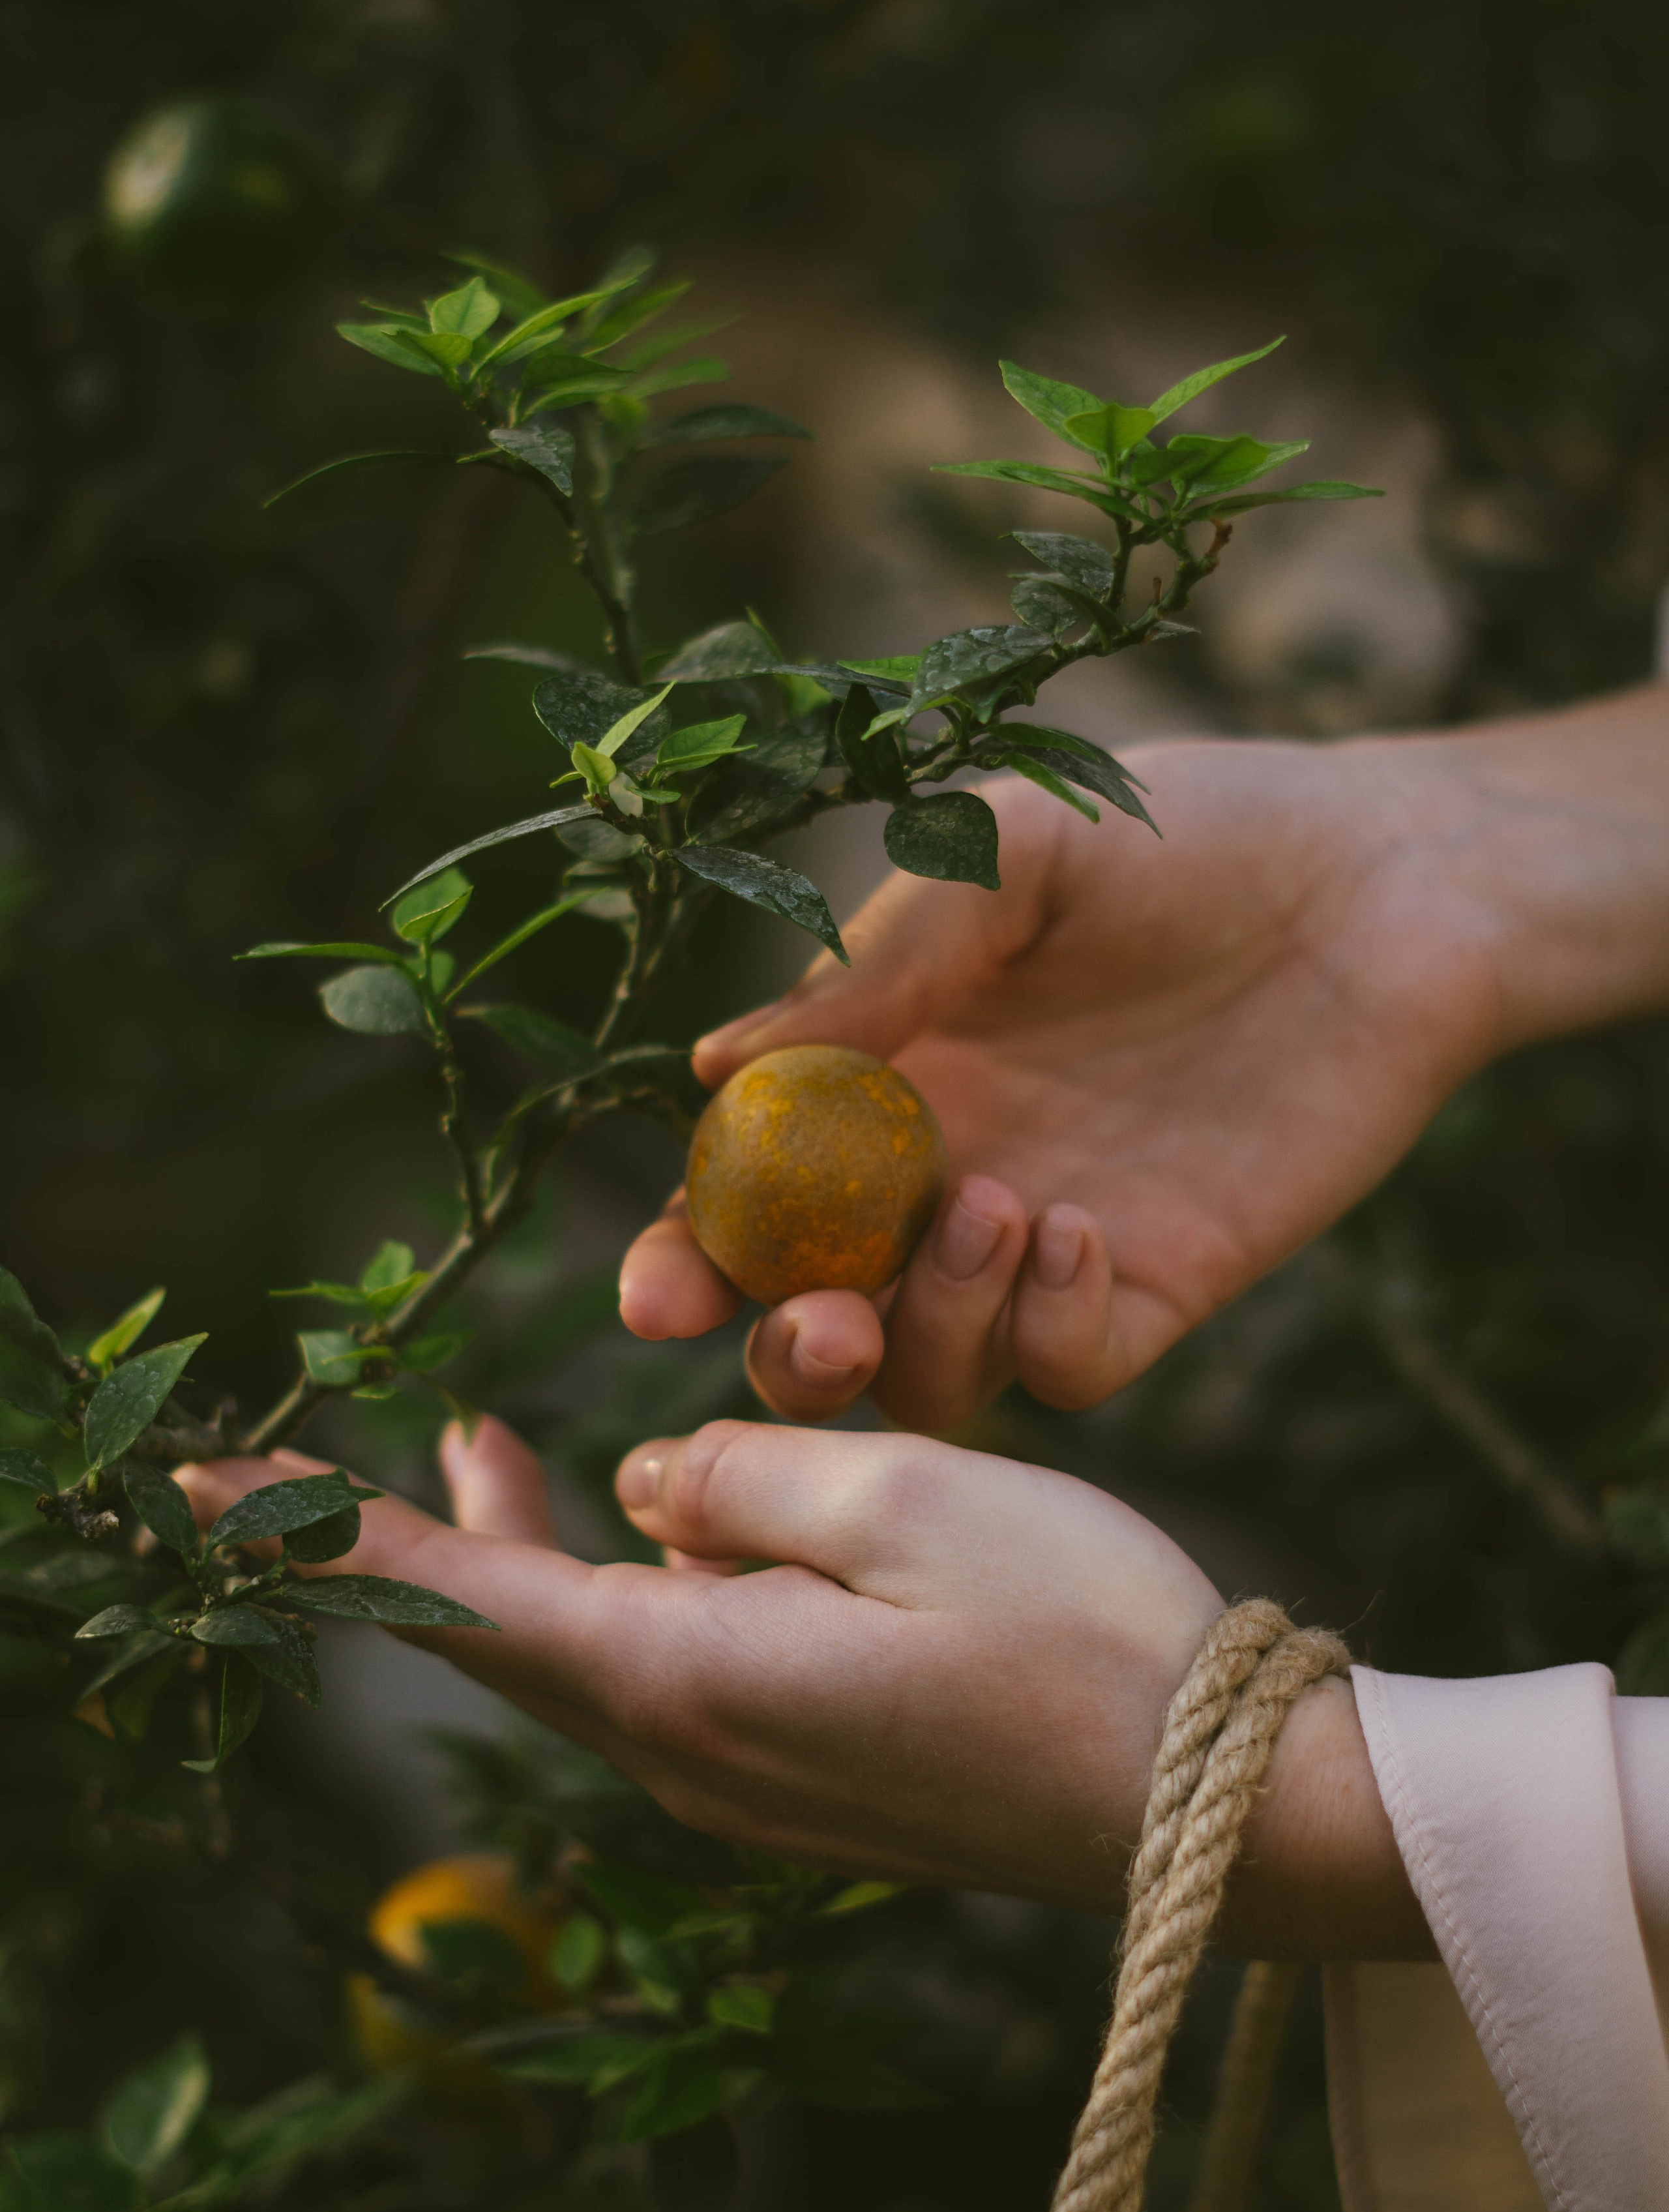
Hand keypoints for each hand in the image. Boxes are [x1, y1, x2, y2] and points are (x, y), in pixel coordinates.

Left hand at [176, 1418, 1424, 1958]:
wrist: (1213, 1818)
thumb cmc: (1074, 1636)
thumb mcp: (903, 1495)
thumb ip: (741, 1477)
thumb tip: (646, 1491)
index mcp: (685, 1677)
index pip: (456, 1599)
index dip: (325, 1535)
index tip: (194, 1497)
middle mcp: (691, 1752)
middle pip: (514, 1630)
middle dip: (439, 1532)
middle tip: (408, 1432)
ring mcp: (754, 1783)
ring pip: (596, 1649)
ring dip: (542, 1553)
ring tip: (502, 1459)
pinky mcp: (815, 1784)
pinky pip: (677, 1675)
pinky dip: (640, 1592)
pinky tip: (673, 1535)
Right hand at [621, 741, 1508, 1427]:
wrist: (1383, 882)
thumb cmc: (1186, 835)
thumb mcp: (1007, 858)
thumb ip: (874, 966)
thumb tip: (711, 1068)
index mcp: (879, 1082)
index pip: (745, 1204)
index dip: (688, 1259)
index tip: (660, 1293)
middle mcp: (941, 1179)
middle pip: (816, 1328)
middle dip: (787, 1355)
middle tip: (815, 1322)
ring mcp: (1045, 1244)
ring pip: (931, 1376)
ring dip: (927, 1329)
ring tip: (993, 1204)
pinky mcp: (1156, 1287)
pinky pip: (1066, 1375)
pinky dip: (1046, 1333)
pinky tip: (1081, 1230)